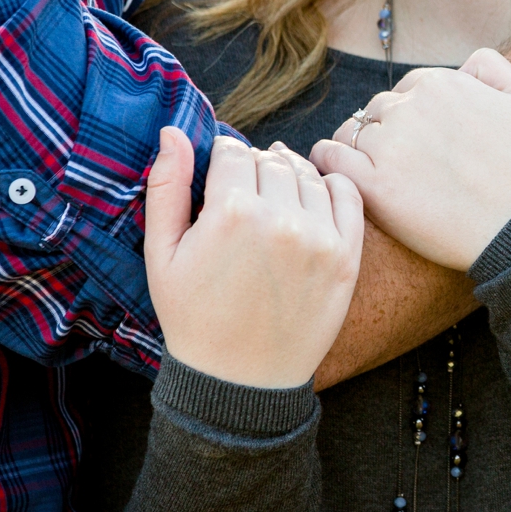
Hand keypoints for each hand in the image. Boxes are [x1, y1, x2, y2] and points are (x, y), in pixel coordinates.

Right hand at [143, 129, 364, 387]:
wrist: (241, 381)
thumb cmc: (193, 317)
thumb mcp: (163, 255)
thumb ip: (166, 187)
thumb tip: (173, 130)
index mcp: (231, 213)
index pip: (232, 151)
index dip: (222, 161)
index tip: (219, 180)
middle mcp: (281, 220)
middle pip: (271, 160)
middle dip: (254, 169)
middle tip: (244, 196)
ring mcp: (320, 238)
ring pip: (308, 175)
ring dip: (291, 177)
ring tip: (274, 201)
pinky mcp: (348, 257)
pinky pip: (348, 196)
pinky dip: (331, 187)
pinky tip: (312, 200)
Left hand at [312, 49, 510, 271]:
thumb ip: (493, 69)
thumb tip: (464, 64)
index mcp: (441, 84)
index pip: (408, 88)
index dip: (413, 113)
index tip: (421, 139)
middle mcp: (410, 108)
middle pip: (379, 109)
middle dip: (387, 130)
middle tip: (401, 161)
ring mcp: (390, 146)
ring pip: (352, 130)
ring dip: (357, 144)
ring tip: (369, 167)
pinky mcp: (375, 185)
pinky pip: (331, 157)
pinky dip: (327, 159)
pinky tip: (333, 169)